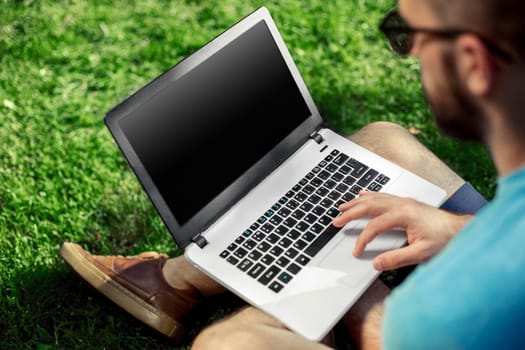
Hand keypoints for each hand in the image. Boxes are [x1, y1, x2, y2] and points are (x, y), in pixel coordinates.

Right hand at [332, 191, 471, 270]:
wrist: (460, 229)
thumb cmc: (444, 239)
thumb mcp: (421, 253)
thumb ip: (397, 259)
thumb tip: (377, 263)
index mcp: (403, 215)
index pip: (374, 226)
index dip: (362, 239)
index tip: (356, 250)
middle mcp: (401, 204)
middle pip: (369, 206)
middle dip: (350, 214)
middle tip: (336, 220)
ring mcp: (403, 201)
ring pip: (374, 198)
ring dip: (356, 203)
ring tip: (343, 207)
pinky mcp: (406, 202)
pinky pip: (382, 195)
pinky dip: (370, 195)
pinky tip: (363, 194)